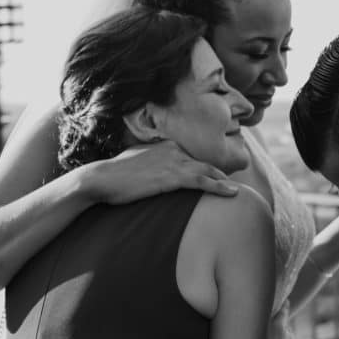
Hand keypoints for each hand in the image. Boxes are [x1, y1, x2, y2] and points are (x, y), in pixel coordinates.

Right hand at [84, 139, 238, 203]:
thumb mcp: (135, 161)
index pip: (191, 157)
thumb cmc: (115, 175)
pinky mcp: (172, 177)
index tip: (217, 176)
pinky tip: (231, 193)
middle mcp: (173, 150)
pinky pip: (202, 181)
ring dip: (224, 181)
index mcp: (166, 145)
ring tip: (236, 191)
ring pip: (207, 171)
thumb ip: (150, 162)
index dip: (205, 168)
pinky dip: (219, 187)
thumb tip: (154, 171)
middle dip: (219, 173)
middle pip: (203, 162)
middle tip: (233, 184)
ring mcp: (173, 162)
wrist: (102, 179)